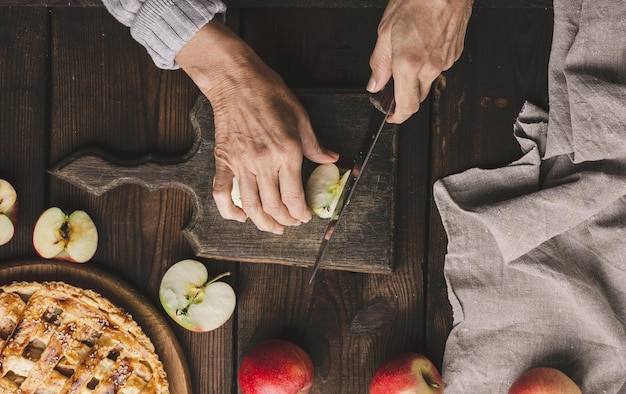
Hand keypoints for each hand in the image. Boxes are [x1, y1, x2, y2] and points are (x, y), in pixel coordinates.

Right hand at [176, 20, 337, 233]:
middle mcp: (264, 162)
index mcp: (287, 152)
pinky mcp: (224, 160)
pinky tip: (240, 217)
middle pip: (274, 206)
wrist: (237, 80)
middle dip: (285, 221)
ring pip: (251, 205)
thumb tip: (330, 159)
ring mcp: (241, 163)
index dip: (301, 213)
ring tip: (272, 227)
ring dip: (262, 222)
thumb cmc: (270, 93)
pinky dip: (229, 210)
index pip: (294, 196)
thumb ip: (315, 144)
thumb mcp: (301, 116)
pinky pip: (222, 193)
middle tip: (291, 224)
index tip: (304, 217)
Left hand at [367, 0, 472, 122]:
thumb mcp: (385, 32)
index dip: (397, 117)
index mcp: (409, 64)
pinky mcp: (455, 54)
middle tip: (394, 81)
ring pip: (428, 81)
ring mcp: (445, 62)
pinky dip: (429, 63)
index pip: (406, 106)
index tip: (391, 117)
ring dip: (417, 77)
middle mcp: (430, 67)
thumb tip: (375, 83)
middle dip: (404, 95)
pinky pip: (439, 67)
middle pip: (417, 97)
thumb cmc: (417, 1)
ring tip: (409, 50)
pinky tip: (423, 44)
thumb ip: (379, 63)